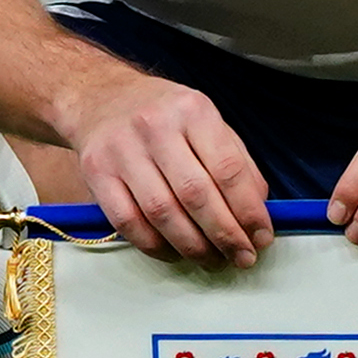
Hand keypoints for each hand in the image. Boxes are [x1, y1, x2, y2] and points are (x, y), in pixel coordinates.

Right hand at [65, 71, 276, 267]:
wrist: (100, 98)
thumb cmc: (163, 116)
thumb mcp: (206, 122)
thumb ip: (237, 163)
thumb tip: (257, 213)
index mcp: (192, 110)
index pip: (227, 168)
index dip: (249, 211)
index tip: (261, 237)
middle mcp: (154, 125)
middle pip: (195, 195)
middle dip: (225, 235)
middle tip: (242, 256)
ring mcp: (121, 149)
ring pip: (162, 214)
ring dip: (193, 247)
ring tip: (212, 259)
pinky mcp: (96, 172)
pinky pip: (129, 223)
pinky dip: (156, 247)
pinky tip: (175, 252)